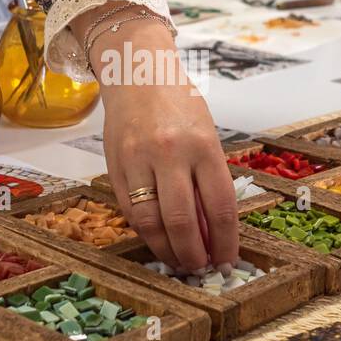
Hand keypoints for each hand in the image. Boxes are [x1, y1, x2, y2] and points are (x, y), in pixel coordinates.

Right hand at [102, 55, 239, 272]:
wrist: (137, 73)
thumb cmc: (178, 105)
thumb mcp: (205, 136)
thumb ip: (208, 180)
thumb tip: (210, 232)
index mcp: (203, 145)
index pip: (220, 206)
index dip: (224, 241)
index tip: (226, 260)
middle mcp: (170, 153)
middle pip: (184, 220)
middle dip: (194, 253)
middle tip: (200, 268)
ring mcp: (139, 160)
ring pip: (152, 221)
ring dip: (166, 249)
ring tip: (177, 261)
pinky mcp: (115, 166)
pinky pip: (130, 210)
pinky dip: (145, 231)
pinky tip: (156, 239)